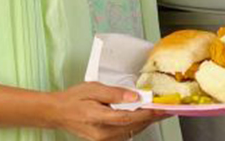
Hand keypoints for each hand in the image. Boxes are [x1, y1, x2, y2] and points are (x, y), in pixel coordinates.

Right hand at [48, 82, 166, 140]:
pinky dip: (136, 126)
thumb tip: (135, 96)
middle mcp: (102, 134)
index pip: (129, 117)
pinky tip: (142, 118)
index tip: (162, 108)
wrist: (58, 113)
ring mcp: (102, 140)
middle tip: (167, 108)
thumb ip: (115, 93)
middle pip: (133, 126)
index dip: (147, 113)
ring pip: (130, 132)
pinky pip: (124, 134)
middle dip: (151, 118)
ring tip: (158, 112)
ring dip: (145, 122)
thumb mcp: (94, 88)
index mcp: (98, 118)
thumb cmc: (74, 98)